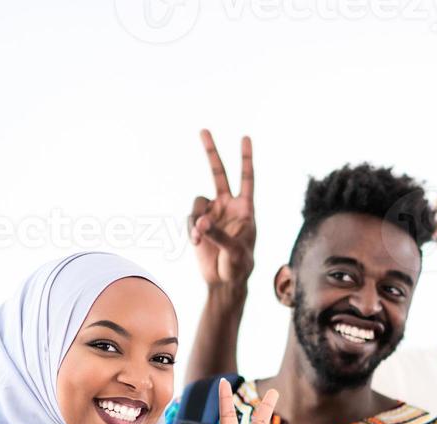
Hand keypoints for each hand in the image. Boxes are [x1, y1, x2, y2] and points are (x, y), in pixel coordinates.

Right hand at [189, 129, 256, 287]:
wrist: (225, 282)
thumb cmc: (239, 266)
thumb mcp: (235, 251)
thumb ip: (219, 234)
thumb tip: (201, 221)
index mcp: (245, 209)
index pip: (246, 178)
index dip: (246, 158)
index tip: (245, 137)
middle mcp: (228, 206)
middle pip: (218, 173)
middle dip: (211, 152)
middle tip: (203, 130)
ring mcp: (212, 213)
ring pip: (198, 202)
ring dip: (196, 219)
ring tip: (199, 238)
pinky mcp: (198, 223)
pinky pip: (190, 218)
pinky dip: (191, 229)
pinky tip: (196, 243)